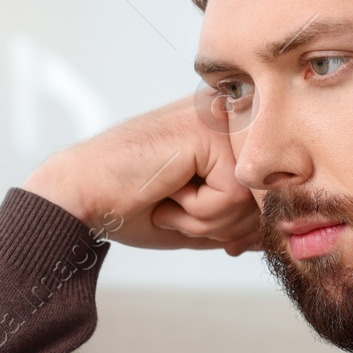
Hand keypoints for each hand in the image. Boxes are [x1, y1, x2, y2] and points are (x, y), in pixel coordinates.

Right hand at [21, 90, 262, 254]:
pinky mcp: (211, 131)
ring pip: (251, 202)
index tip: (192, 217)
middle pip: (263, 199)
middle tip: (170, 204)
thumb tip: (274, 234)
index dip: (235, 223)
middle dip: (219, 224)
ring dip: (205, 219)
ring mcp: (221, 119)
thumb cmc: (129, 204)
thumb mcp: (198, 218)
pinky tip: (166, 189)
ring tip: (166, 196)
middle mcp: (227, 118)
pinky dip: (197, 210)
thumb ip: (240, 221)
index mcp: (225, 133)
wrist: (78, 196)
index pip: (264, 190)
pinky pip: (233, 196)